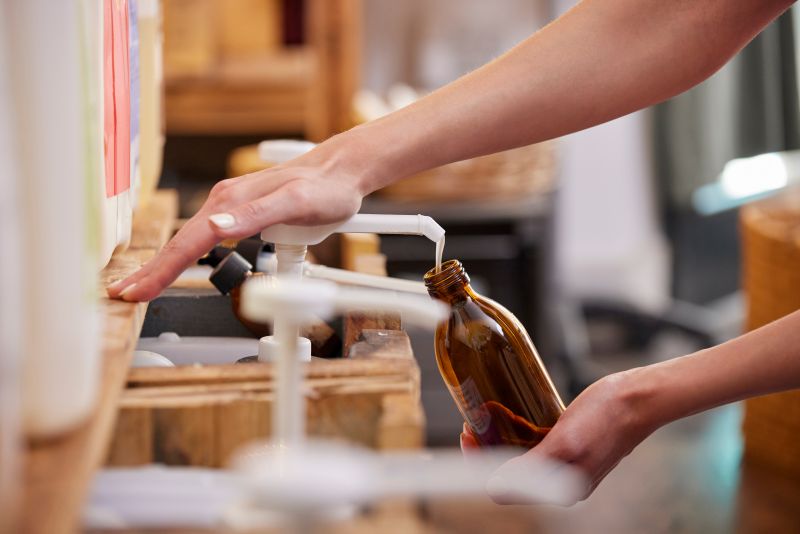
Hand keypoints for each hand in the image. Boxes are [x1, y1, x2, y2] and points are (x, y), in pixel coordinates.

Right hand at [107, 135, 369, 301]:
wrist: (342, 171)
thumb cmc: (325, 189)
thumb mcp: (296, 203)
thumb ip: (256, 214)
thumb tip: (215, 225)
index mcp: (232, 202)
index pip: (188, 243)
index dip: (160, 270)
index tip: (136, 291)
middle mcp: (226, 202)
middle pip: (181, 242)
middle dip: (151, 270)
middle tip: (124, 294)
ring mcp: (232, 207)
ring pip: (190, 240)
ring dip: (164, 263)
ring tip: (143, 284)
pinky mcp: (242, 212)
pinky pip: (204, 236)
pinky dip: (184, 253)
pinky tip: (178, 262)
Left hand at [461, 369, 659, 503]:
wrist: (639, 398)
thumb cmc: (607, 416)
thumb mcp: (565, 441)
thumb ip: (532, 468)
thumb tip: (494, 488)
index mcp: (560, 489)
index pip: (503, 489)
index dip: (479, 463)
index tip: (470, 434)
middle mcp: (562, 483)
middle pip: (508, 473)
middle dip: (487, 448)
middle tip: (475, 420)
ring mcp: (567, 466)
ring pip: (519, 458)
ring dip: (499, 438)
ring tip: (488, 414)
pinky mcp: (570, 449)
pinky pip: (534, 446)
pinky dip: (518, 432)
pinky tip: (510, 413)